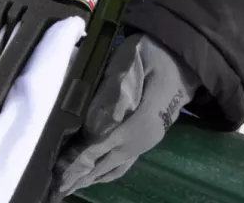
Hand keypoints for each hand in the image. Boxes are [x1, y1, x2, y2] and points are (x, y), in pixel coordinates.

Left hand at [49, 34, 199, 200]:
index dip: (83, 158)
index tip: (64, 171)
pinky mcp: (145, 139)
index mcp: (140, 120)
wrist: (185, 60)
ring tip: (71, 187)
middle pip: (106, 162)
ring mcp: (145, 141)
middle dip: (81, 175)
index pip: (104, 144)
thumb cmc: (157, 56)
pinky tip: (95, 178)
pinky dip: (107, 172)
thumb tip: (97, 112)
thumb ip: (117, 85)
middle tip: (58, 188)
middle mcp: (142, 137)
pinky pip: (125, 162)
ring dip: (92, 178)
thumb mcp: (135, 62)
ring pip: (115, 166)